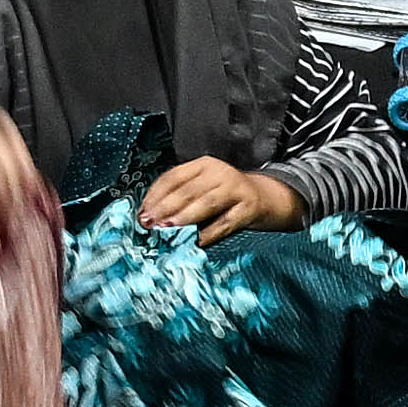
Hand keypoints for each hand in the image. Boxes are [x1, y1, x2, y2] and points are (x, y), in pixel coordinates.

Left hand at [136, 156, 302, 239]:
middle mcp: (220, 173)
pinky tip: (197, 241)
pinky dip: (211, 232)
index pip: (173, 177)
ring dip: (185, 217)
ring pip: (206, 203)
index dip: (156, 195)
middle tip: (151, 223)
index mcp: (203, 165)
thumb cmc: (224, 196)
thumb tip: (150, 216)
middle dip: (166, 208)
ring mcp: (236, 189)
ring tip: (168, 229)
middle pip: (188, 190)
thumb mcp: (202, 188)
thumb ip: (179, 197)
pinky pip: (226, 222)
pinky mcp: (249, 208)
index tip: (142, 212)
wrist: (264, 198)